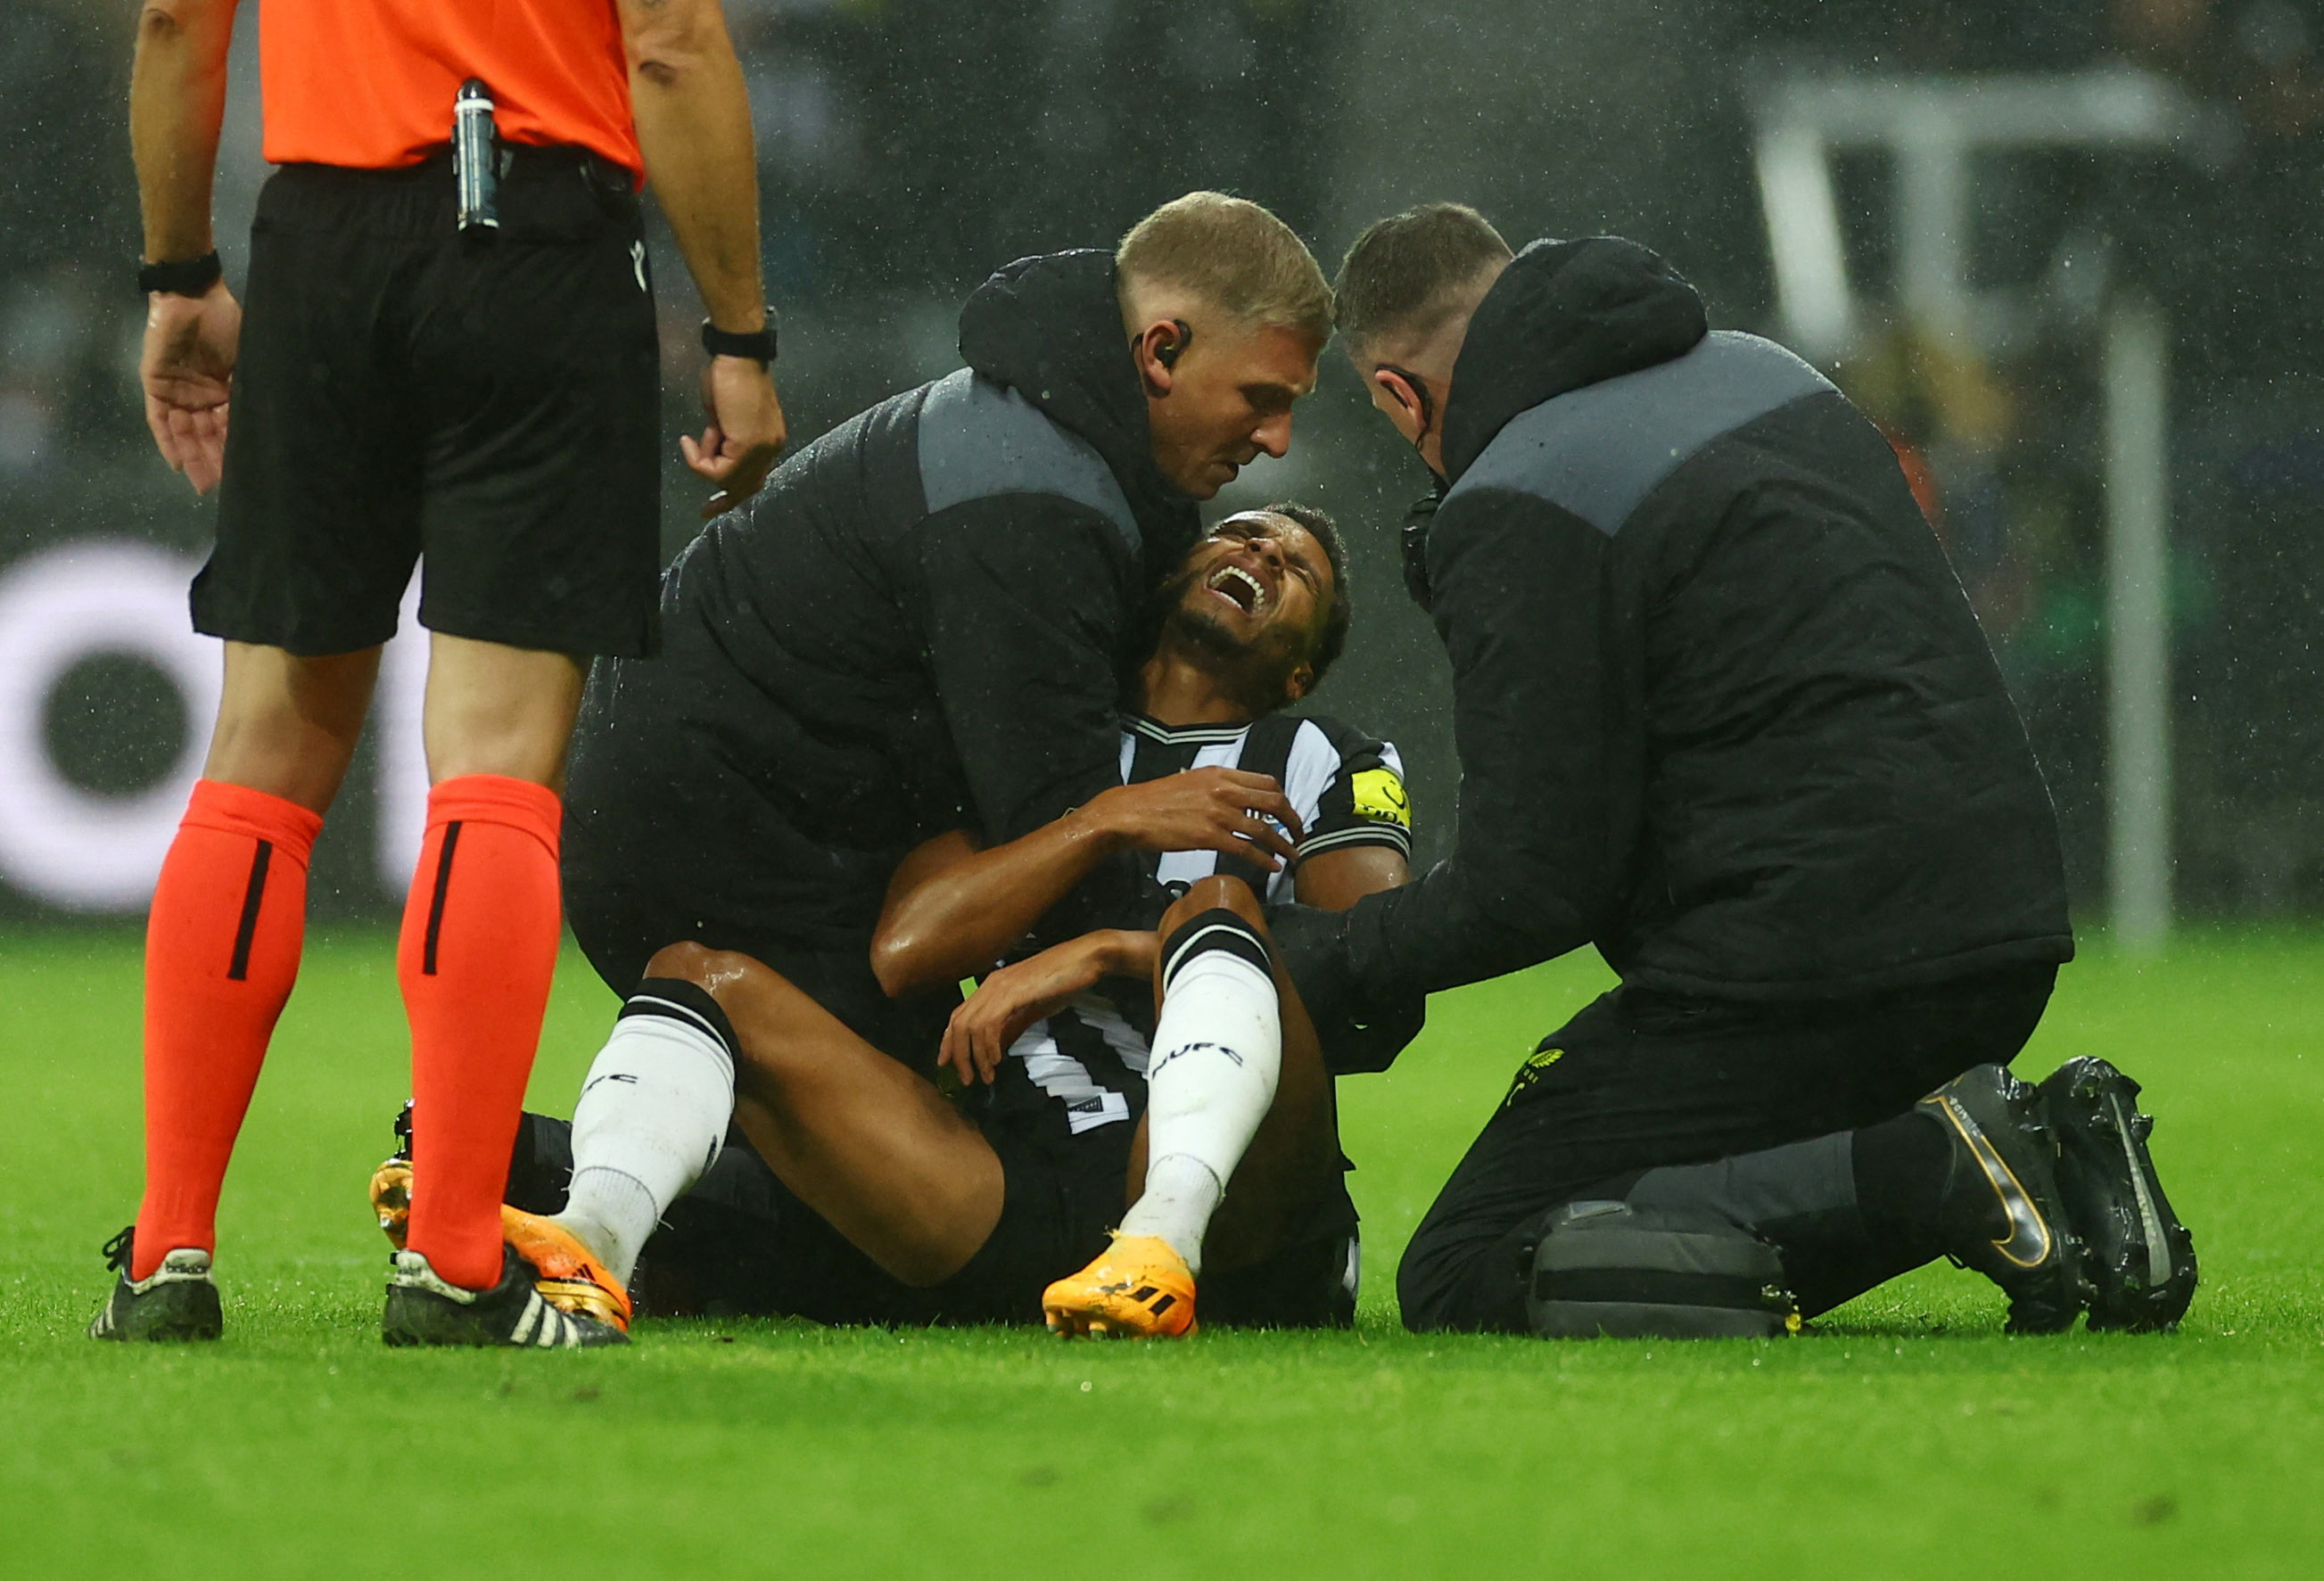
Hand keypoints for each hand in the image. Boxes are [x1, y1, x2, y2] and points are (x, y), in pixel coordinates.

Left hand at [141, 281, 239, 494]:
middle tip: (219, 488)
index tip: (243, 475)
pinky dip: (167, 441)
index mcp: (225, 390)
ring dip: (192, 457)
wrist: (193, 298)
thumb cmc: (226, 324)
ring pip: (184, 433)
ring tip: (201, 482)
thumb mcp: (248, 360)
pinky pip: (159, 421)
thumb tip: (271, 420)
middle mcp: (201, 396)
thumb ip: (249, 387)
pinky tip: (176, 463)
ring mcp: (177, 392)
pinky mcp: (155, 387)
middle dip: (212, 462)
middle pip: (205, 436)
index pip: (228, 428)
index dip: (233, 451)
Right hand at [682, 353, 786, 517]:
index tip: (714, 501)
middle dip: (723, 500)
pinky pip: (719, 470)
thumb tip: (712, 451)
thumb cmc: (729, 376)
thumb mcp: (722, 415)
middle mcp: (771, 448)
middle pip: (746, 487)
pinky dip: (699, 461)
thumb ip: (722, 438)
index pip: (756, 477)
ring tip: (696, 440)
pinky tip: (691, 442)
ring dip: (704, 465)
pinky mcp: (748, 445)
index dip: (735, 490)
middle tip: (704, 512)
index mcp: (770, 440)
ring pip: (729, 480)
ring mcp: (762, 448)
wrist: (738, 356)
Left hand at [938, 930, 1152, 1085]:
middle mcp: (989, 985)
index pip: (958, 1016)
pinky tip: (997, 1060)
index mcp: (991, 987)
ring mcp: (999, 987)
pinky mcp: (1012, 992)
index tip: (947, 1064)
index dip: (949, 1042)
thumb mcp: (1032, 1009)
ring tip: (985, 1076)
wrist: (1085, 959)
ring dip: (975, 1056)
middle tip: (967, 1079)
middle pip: (957, 1023)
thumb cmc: (1063, 981)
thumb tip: (998, 1048)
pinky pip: (990, 1024)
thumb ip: (1013, 1027)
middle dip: (958, 1056)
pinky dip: (989, 1045)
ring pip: (970, 1026)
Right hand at [1086, 767, 1303, 868]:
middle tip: (1299, 834)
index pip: (1266, 781)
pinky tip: (1273, 867)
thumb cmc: (1155, 799)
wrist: (1130, 812)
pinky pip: (1247, 849)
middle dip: (1292, 820)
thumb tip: (1231, 795)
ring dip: (1284, 844)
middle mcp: (1224, 789)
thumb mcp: (1189, 780)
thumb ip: (1214, 785)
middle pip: (1273, 801)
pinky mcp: (1210, 836)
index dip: (1282, 799)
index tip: (1287, 812)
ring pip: (1264, 828)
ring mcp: (1218, 812)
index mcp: (1220, 773)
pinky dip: (1265, 859)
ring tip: (1293, 856)